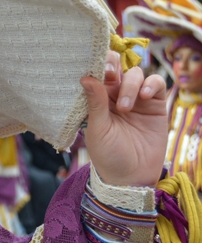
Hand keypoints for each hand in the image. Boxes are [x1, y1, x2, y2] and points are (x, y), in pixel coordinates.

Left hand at [80, 51, 166, 186]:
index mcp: (96, 99)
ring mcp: (136, 98)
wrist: (131, 176)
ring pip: (135, 74)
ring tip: (125, 108)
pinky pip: (156, 83)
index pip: (96, 73)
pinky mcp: (155, 104)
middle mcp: (115, 95)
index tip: (96, 69)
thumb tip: (86, 77)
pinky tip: (144, 97)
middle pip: (116, 66)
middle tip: (110, 75)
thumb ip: (95, 102)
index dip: (97, 65)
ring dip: (130, 85)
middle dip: (113, 65)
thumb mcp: (97, 129)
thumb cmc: (107, 154)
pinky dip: (150, 84)